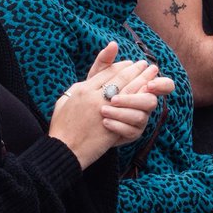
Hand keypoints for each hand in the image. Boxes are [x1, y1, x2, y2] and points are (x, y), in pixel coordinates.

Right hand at [48, 42, 160, 167]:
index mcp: (82, 89)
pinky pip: (129, 108)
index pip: (106, 72)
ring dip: (141, 79)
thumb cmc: (61, 127)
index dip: (120, 66)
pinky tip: (148, 92)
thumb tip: (86, 84)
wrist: (63, 149)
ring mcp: (103, 110)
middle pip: (119, 78)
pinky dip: (140, 97)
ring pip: (127, 89)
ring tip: (151, 73)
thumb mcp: (63, 102)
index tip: (130, 63)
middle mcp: (94, 96)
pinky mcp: (111, 124)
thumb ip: (76, 89)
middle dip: (134, 69)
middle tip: (144, 63)